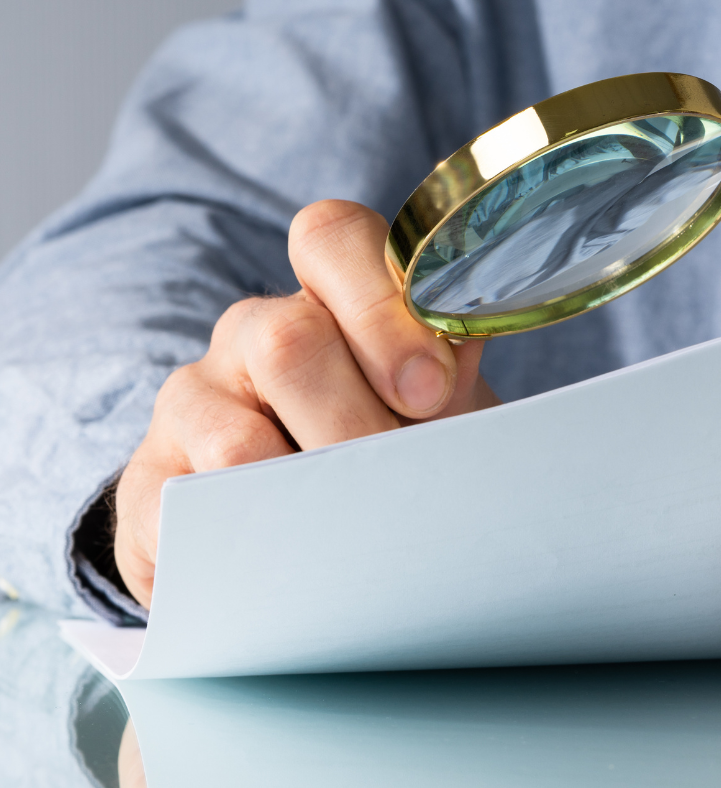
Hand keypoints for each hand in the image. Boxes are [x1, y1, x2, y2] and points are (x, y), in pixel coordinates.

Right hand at [115, 200, 498, 607]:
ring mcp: (192, 402)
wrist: (308, 530)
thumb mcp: (429, 413)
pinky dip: (248, 542)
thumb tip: (451, 353)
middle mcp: (251, 336)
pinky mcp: (149, 479)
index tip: (425, 391)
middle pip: (288, 341)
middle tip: (397, 482)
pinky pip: (184, 511)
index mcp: (325, 301)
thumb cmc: (384, 454)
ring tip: (350, 532)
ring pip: (238, 440)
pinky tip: (283, 556)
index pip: (331, 237)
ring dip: (308, 496)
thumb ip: (445, 374)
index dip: (380, 307)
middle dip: (358, 425)